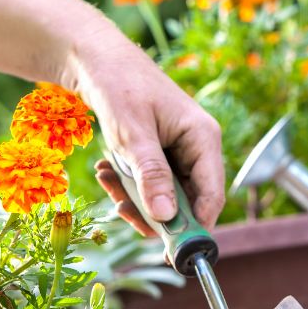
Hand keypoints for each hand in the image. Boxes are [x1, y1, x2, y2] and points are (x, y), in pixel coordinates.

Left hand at [0, 0, 225, 235]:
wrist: (95, 58)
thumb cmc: (118, 86)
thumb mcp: (132, 135)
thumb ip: (152, 176)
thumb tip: (167, 217)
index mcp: (204, 137)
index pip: (212, 195)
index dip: (194, 226)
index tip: (169, 250)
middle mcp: (198, 146)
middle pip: (188, 200)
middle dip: (154, 211)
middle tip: (121, 210)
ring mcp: (180, 150)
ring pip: (166, 195)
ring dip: (135, 197)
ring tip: (108, 180)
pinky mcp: (162, 152)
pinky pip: (151, 182)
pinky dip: (128, 183)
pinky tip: (107, 171)